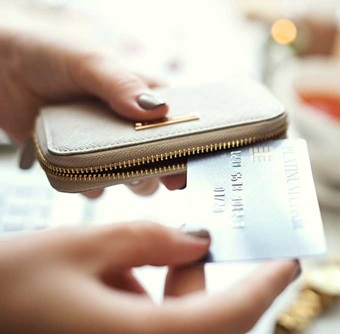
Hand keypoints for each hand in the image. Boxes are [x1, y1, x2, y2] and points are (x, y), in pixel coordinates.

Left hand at [0, 29, 184, 195]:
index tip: (192, 159)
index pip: (181, 123)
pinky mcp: (81, 165)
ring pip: (136, 179)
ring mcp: (107, 148)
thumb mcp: (89, 61)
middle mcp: (131, 126)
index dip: (190, 143)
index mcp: (145, 96)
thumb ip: (122, 84)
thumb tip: (157, 110)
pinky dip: (92, 186)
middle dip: (162, 168)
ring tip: (113, 166)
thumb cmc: (48, 55)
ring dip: (130, 180)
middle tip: (156, 171)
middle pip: (164, 158)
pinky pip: (96, 188)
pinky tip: (80, 170)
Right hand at [0, 222, 298, 333]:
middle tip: (205, 234)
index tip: (290, 259)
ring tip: (136, 250)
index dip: (268, 285)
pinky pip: (155, 327)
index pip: (233, 314)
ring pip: (182, 322)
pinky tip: (115, 275)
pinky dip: (150, 298)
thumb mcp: (79, 249)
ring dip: (172, 284)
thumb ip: (148, 240)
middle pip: (211, 321)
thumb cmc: (6, 291)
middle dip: (206, 275)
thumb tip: (196, 240)